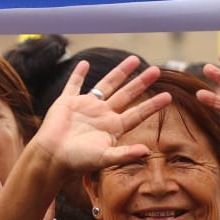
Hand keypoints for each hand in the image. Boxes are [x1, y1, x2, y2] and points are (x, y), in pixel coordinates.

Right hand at [32, 56, 170, 178]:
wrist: (51, 157)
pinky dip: (78, 74)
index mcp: (112, 128)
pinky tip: (85, 64)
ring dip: (120, 72)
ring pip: (106, 85)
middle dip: (140, 83)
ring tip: (134, 59)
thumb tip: (147, 152)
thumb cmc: (77, 161)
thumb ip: (125, 155)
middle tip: (156, 70)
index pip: (137, 114)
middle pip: (126, 95)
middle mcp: (102, 115)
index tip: (168, 96)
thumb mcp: (104, 158)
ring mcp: (85, 107)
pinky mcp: (67, 103)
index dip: (153, 105)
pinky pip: (74, 85)